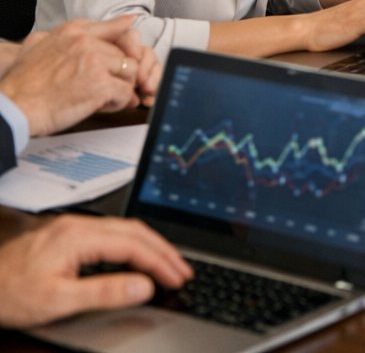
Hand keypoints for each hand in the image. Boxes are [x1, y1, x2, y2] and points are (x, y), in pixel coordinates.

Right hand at [0, 18, 158, 135]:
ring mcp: (95, 62)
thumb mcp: (36, 45)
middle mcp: (85, 42)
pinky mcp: (101, 84)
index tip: (133, 36)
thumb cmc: (22, 82)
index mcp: (71, 32)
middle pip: (123, 54)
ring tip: (104, 97)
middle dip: (119, 73)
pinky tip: (102, 106)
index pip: (112, 27)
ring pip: (130, 71)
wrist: (15, 106)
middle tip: (106, 87)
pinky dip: (118, 102)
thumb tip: (83, 28)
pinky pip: (125, 92)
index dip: (125, 35)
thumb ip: (59, 34)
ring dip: (121, 87)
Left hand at [0, 216, 191, 327]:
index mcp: (79, 237)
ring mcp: (71, 227)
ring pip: (125, 229)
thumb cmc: (7, 293)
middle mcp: (78, 226)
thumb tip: (143, 286)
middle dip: (164, 251)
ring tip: (168, 264)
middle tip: (183, 270)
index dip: (161, 263)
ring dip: (151, 246)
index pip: (134, 246)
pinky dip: (133, 244)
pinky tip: (137, 257)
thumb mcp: (56, 301)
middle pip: (135, 231)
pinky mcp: (66, 234)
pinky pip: (111, 233)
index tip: (178, 278)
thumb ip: (104, 292)